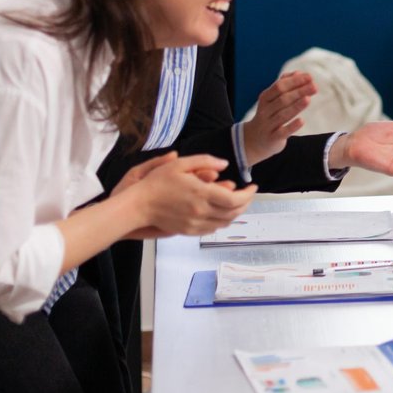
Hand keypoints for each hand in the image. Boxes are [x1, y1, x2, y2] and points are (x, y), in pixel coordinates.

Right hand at [116, 153, 256, 237]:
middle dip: (246, 203)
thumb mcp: (180, 163)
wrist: (139, 205)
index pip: (235, 199)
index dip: (248, 194)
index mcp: (201, 194)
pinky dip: (222, 221)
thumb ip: (205, 161)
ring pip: (225, 222)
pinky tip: (222, 212)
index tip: (253, 186)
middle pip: (234, 213)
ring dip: (236, 213)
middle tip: (248, 194)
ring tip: (238, 202)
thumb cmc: (157, 182)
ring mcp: (195, 224)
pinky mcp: (189, 231)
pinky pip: (212, 229)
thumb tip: (224, 165)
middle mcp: (201, 212)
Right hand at [241, 71, 316, 166]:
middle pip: (282, 99)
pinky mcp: (273, 138)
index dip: (294, 81)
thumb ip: (285, 85)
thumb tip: (299, 73)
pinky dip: (292, 126)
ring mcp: (268, 125)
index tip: (310, 77)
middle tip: (315, 87)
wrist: (254, 140)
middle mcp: (265, 111)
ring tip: (308, 99)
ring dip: (296, 106)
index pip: (279, 87)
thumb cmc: (269, 114)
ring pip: (282, 115)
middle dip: (299, 92)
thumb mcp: (272, 99)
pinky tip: (302, 121)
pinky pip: (283, 132)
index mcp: (265, 98)